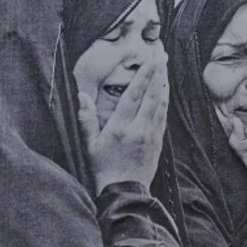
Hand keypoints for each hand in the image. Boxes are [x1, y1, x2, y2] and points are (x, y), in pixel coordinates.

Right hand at [80, 56, 167, 190]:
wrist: (124, 192)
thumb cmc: (103, 168)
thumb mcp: (89, 145)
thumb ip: (86, 119)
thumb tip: (81, 96)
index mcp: (120, 127)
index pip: (134, 95)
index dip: (144, 75)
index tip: (150, 59)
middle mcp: (139, 128)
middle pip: (152, 94)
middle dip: (157, 72)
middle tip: (162, 54)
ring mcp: (151, 134)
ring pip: (161, 103)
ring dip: (163, 83)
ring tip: (164, 65)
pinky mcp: (158, 141)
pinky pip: (163, 115)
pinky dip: (164, 100)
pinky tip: (165, 89)